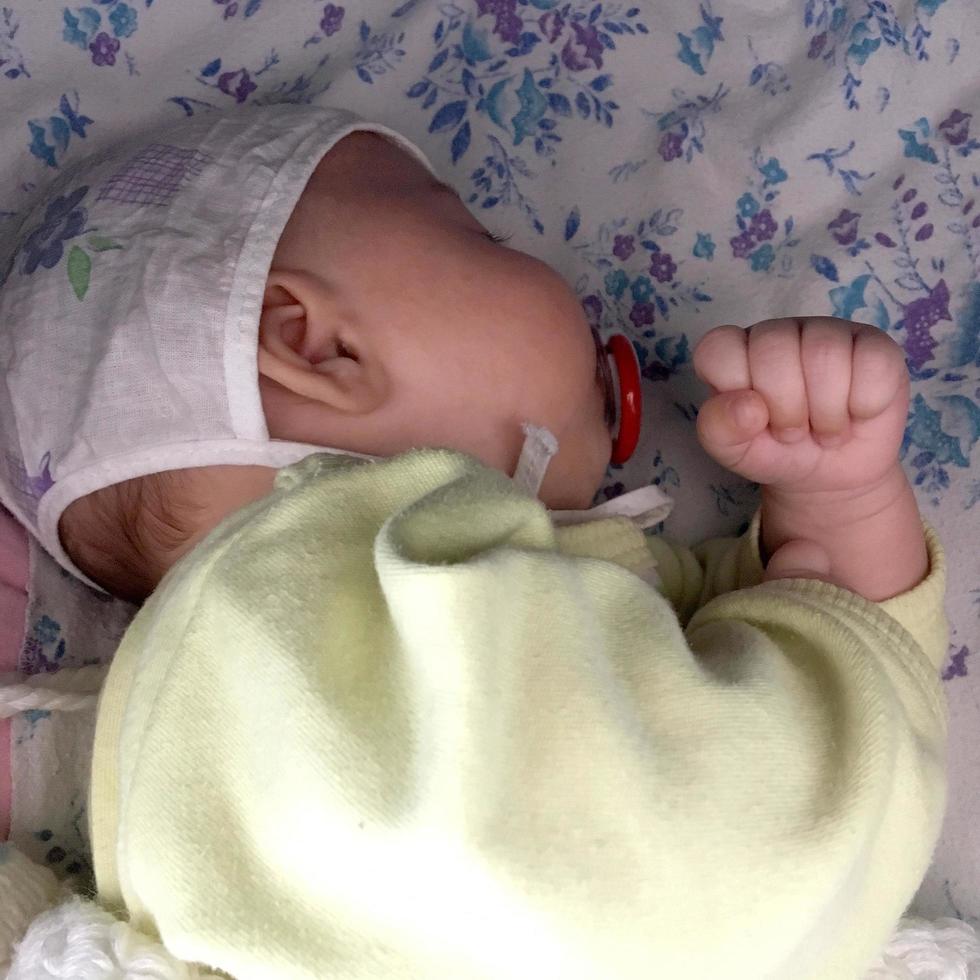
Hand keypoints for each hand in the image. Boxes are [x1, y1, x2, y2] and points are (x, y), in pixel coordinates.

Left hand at [692, 317, 909, 494]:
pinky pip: (873, 364)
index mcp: (734, 350)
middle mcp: (777, 333)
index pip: (718, 348)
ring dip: (826, 413)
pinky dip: (864, 405)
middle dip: (785, 410)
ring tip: (824, 428)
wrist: (829, 476)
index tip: (751, 419)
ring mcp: (827, 332)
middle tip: (792, 431)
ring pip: (825, 355)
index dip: (735, 392)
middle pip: (774, 351)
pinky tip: (857, 413)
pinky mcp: (875, 345)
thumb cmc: (774, 452)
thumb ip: (719, 429)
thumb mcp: (733, 450)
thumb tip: (746, 406)